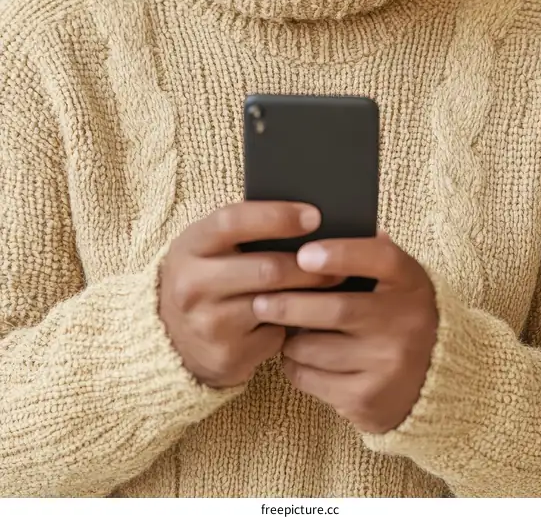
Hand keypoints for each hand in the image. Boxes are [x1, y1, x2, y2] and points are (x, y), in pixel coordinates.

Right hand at [158, 201, 335, 387]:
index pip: (233, 221)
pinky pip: (275, 335)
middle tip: (339, 259)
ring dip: (311, 294)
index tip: (314, 216)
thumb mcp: (210, 248)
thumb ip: (244, 230)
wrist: (169, 338)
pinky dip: (292, 325)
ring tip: (334, 281)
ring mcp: (208, 324)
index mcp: (190, 246)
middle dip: (310, 264)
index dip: (276, 216)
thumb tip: (307, 218)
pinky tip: (304, 317)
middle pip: (267, 268)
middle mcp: (193, 285)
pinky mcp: (227, 356)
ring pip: (276, 304)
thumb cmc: (206, 277)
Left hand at [251, 231, 438, 433]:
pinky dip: (294, 365)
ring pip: (316, 348)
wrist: (431, 378)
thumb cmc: (397, 312)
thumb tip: (315, 229)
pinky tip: (296, 354)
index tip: (303, 254)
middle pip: (336, 309)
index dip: (339, 254)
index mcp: (410, 283)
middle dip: (289, 304)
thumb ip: (366, 252)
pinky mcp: (366, 399)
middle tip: (260, 298)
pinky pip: (312, 379)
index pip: (378, 259)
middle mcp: (405, 323)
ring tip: (278, 326)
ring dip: (289, 337)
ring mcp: (387, 365)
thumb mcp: (395, 278)